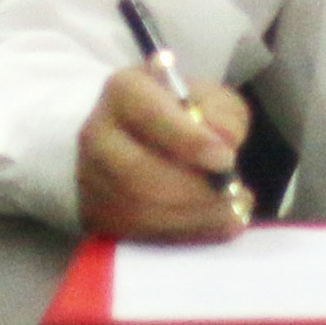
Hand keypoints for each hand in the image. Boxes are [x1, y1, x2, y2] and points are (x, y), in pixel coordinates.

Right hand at [79, 65, 258, 240]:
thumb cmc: (181, 112)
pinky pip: (140, 233)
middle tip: (234, 194)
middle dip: (193, 190)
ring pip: (138, 209)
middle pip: (137, 172)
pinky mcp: (98, 214)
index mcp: (124, 91)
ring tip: (233, 211)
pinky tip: (216, 225)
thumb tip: (224, 142)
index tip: (227, 159)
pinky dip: (185, 233)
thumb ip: (222, 114)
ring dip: (193, 217)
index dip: (189, 141)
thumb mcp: (210, 98)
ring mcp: (91, 178)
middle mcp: (98, 134)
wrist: (142, 137)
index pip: (149, 115)